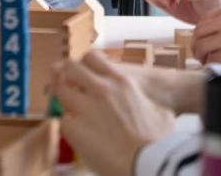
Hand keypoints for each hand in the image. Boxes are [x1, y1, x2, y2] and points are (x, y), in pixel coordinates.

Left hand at [56, 51, 176, 175]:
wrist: (151, 162)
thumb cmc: (160, 141)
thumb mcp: (160, 113)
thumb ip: (144, 102)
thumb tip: (145, 106)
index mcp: (120, 82)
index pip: (91, 57)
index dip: (85, 66)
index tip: (85, 76)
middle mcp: (100, 89)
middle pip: (68, 67)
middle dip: (66, 76)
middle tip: (72, 91)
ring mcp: (84, 107)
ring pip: (59, 92)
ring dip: (64, 101)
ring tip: (74, 114)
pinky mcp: (73, 127)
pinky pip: (61, 120)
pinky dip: (68, 127)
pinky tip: (79, 135)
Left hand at [193, 4, 220, 64]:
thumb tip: (206, 33)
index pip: (202, 21)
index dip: (198, 34)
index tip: (198, 41)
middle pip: (198, 33)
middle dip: (195, 45)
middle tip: (198, 53)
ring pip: (202, 46)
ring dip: (200, 55)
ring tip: (204, 60)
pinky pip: (213, 59)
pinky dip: (210, 63)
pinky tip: (213, 65)